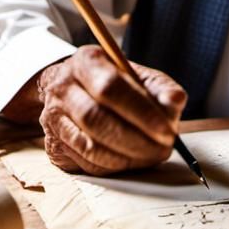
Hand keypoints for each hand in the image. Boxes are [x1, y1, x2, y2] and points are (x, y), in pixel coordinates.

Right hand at [36, 46, 186, 175]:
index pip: (111, 87)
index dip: (142, 111)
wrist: (71, 89)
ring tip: (153, 155)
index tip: (168, 129)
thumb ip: (159, 87)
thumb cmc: (111, 82)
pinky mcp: (52, 146)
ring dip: (127, 157)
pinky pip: (85, 164)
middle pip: (97, 118)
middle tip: (164, 148)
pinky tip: (132, 161)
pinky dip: (114, 167)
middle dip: (136, 139)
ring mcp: (53, 119)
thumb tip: (175, 102)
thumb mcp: (136, 75)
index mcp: (86, 61)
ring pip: (89, 146)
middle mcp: (62, 88)